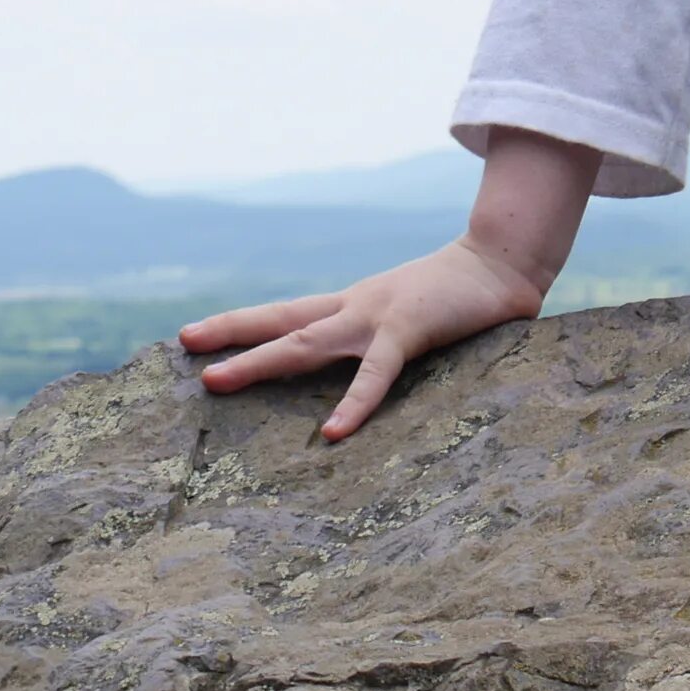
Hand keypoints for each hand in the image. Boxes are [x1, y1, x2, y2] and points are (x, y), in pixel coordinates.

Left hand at [181, 238, 545, 438]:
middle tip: (183, 342)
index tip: (195, 334)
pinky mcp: (408, 329)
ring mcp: (376, 316)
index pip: (288, 314)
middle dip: (231, 332)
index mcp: (356, 305)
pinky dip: (353, 402)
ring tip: (215, 379)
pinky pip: (374, 373)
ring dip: (258, 359)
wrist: (506, 258)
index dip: (242, 324)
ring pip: (305, 341)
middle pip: (282, 320)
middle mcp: (355, 307)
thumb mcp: (415, 313)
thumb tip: (378, 366)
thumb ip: (393, 339)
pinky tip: (332, 432)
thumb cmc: (467, 293)